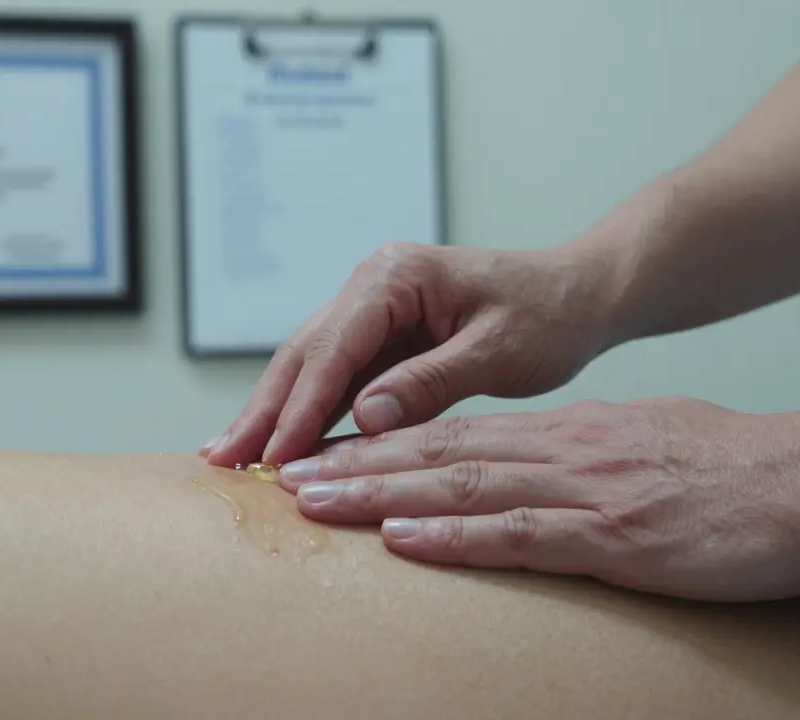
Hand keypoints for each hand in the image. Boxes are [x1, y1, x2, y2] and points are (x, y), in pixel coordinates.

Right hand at [203, 242, 620, 467]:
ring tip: (230, 458)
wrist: (580, 295)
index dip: (301, 403)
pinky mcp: (383, 338)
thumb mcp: (497, 351)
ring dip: (275, 413)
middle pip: (304, 353)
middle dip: (263, 408)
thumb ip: (429, 383)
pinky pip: (337, 379)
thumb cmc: (549, 314)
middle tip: (219, 458)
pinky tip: (282, 446)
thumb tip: (364, 418)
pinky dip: (309, 414)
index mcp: (396, 276)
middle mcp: (373, 286)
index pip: (334, 345)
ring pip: (311, 367)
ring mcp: (374, 311)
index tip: (274, 453)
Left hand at [275, 397, 799, 601]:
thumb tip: (532, 477)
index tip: (325, 456)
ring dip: (379, 494)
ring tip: (314, 500)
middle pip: (437, 452)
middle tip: (288, 474)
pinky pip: (518, 533)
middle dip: (355, 465)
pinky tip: (403, 537)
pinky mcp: (613, 533)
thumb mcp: (639, 449)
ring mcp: (582, 490)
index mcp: (563, 436)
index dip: (382, 446)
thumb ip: (577, 461)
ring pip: (459, 484)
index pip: (454, 435)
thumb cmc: (731, 469)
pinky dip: (454, 535)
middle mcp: (559, 453)